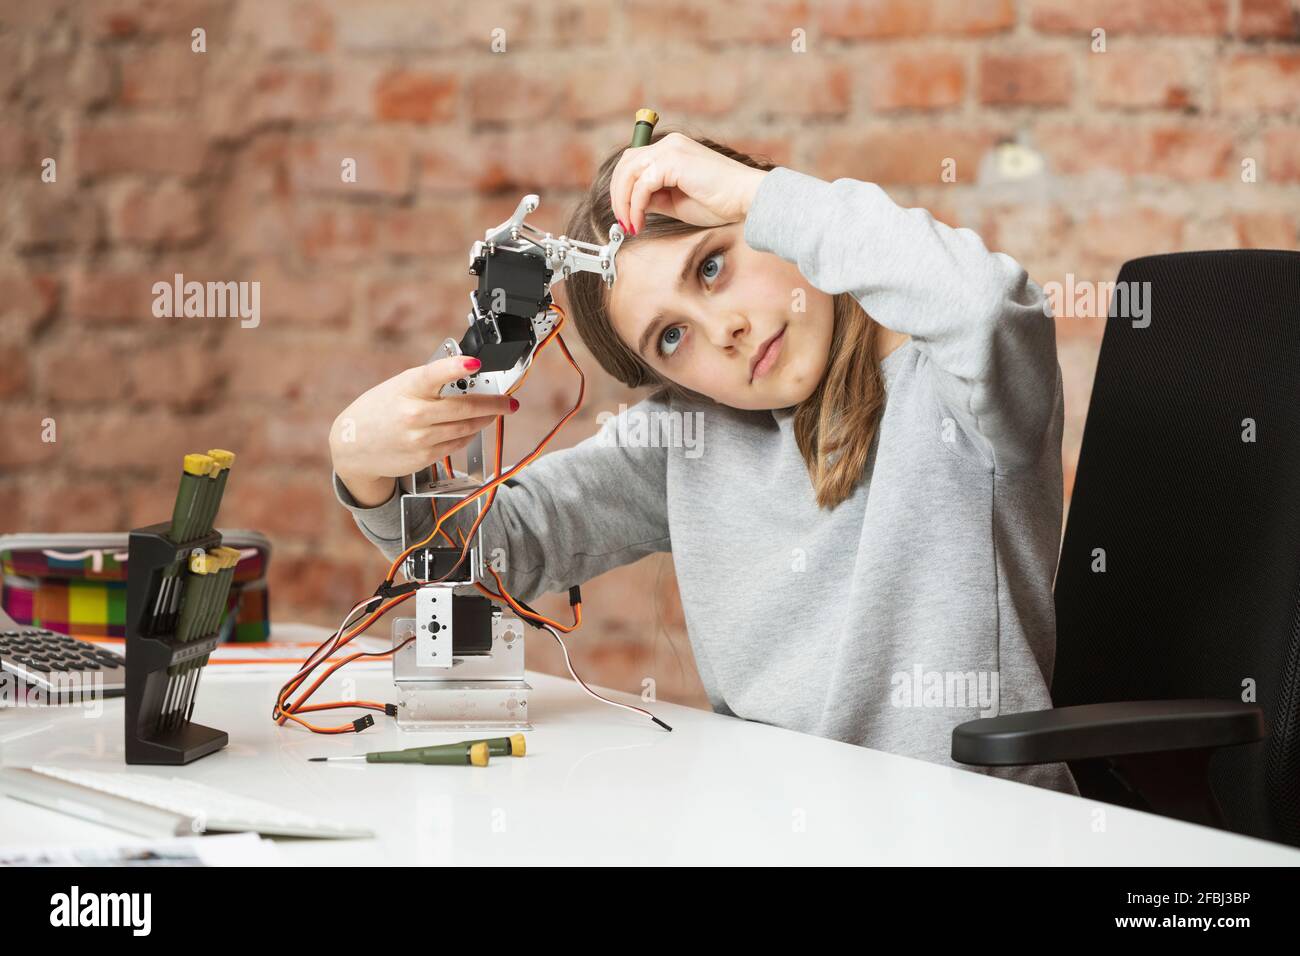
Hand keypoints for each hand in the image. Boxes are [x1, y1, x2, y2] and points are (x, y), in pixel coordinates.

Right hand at [330, 356, 516, 506]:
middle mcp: (413, 414)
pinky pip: (457, 444)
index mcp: (407, 388)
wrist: (352, 447)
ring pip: (466, 428)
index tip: (474, 362)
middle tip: (509, 401)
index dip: (455, 367)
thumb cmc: (379, 410)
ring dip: (485, 419)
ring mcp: (420, 438)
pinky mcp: (424, 457)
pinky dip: (468, 434)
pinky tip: (472, 427)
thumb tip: (467, 376)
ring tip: (496, 412)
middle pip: (464, 408)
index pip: (433, 374)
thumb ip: (429, 383)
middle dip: (493, 404)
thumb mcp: (398, 387)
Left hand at [610, 132, 768, 234]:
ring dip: (624, 201)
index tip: (626, 215)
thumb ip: (654, 198)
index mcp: (672, 150)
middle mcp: (669, 144)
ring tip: (630, 224)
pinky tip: (640, 222)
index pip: (635, 162)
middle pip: (626, 164)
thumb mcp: (677, 201)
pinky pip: (642, 184)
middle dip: (618, 195)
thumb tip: (633, 204)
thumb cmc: (720, 202)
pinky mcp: (672, 161)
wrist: (746, 197)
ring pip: (629, 172)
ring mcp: (670, 149)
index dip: (623, 189)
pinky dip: (636, 206)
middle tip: (623, 222)